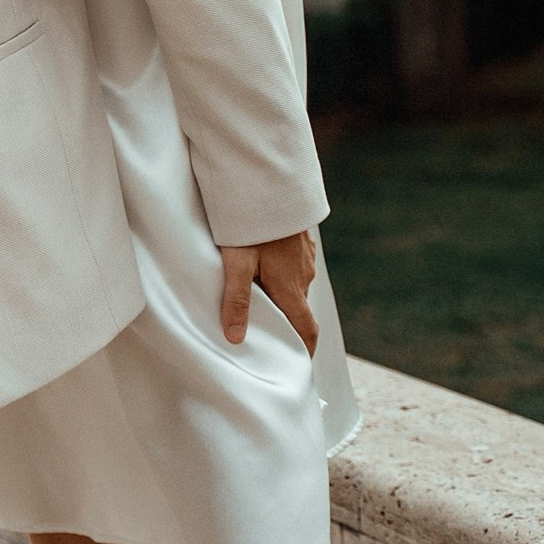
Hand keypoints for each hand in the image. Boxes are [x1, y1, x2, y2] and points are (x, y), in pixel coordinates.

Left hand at [218, 230, 318, 351]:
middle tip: (263, 325)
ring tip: (257, 291)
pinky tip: (264, 263)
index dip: (306, 348)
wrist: (269, 184)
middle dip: (284, 320)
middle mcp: (303, 276)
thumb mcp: (237, 263)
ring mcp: (306, 258)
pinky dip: (284, 273)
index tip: (301, 360)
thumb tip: (235, 337)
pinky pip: (296, 266)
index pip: (307, 328)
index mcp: (290, 288)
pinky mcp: (303, 242)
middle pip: (298, 308)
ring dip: (282, 293)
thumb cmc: (253, 221)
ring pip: (296, 286)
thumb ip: (237, 300)